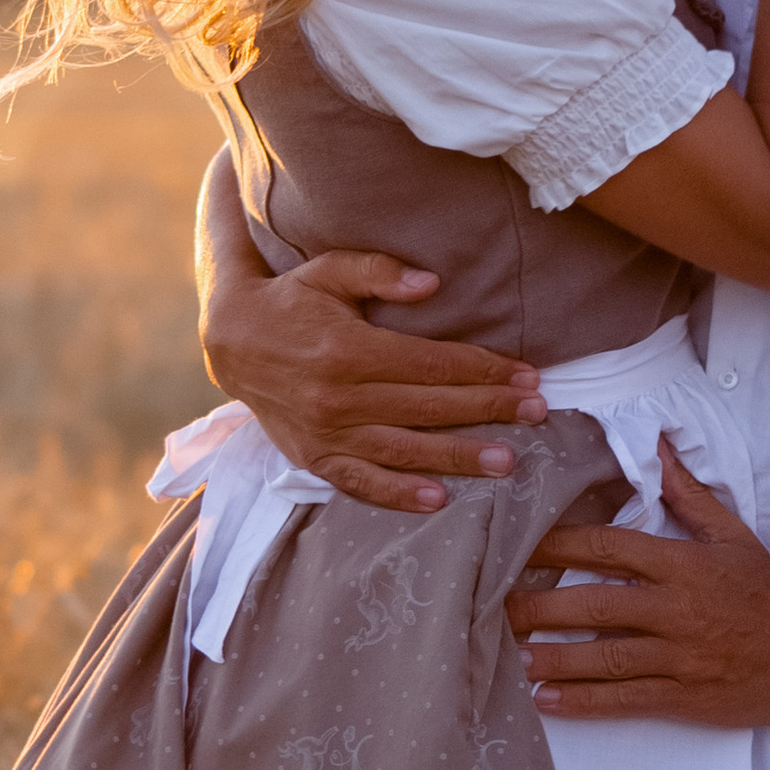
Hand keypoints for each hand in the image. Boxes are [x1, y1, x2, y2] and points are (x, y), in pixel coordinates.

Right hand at [201, 243, 549, 515]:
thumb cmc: (291, 299)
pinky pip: (360, 483)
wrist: (230, 341)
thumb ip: (378, 272)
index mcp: (348, 349)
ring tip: (507, 461)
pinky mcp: (314, 457)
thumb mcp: (328, 270)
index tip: (526, 375)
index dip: (483, 370)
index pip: (432, 365)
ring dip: (458, 457)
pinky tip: (438, 499)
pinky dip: (397, 494)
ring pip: (404, 450)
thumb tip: (433, 284)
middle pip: (429, 407)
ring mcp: (326, 433)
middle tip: (538, 413)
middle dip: (488, 409)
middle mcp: (339, 396)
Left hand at [507, 439, 769, 725]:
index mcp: (684, 564)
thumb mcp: (731, 533)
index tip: (518, 547)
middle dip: (539, 608)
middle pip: (595, 606)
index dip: (558, 546)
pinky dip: (582, 702)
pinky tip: (546, 700)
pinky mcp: (687, 697)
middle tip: (493, 608)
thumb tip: (655, 443)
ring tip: (511, 656)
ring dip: (554, 658)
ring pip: (605, 658)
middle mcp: (677, 610)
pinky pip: (625, 700)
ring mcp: (681, 657)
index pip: (608, 547)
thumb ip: (686, 493)